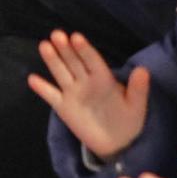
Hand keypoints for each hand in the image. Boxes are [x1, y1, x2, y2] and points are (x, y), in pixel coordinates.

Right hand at [27, 30, 149, 159]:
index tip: (76, 37)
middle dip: (66, 48)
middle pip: (74, 61)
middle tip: (57, 34)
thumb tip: (144, 70)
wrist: (117, 143)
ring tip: (44, 45)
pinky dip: (42, 88)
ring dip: (53, 60)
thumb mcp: (137, 106)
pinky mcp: (64, 107)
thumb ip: (138, 89)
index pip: (93, 60)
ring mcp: (73, 93)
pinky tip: (32, 79)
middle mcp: (86, 81)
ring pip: (61, 73)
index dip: (85, 49)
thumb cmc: (128, 119)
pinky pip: (51, 96)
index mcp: (103, 78)